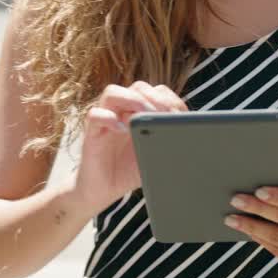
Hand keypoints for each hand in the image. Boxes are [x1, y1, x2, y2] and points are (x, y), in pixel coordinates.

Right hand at [72, 81, 187, 216]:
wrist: (103, 191)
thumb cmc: (129, 171)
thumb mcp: (155, 157)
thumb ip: (167, 144)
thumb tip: (186, 138)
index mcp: (141, 113)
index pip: (157, 92)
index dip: (170, 100)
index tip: (180, 115)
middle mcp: (123, 111)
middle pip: (138, 87)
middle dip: (155, 98)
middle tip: (165, 115)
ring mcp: (106, 119)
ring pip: (113, 92)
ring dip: (132, 100)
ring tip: (145, 116)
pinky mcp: (91, 132)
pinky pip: (95, 114)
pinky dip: (108, 118)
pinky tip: (122, 130)